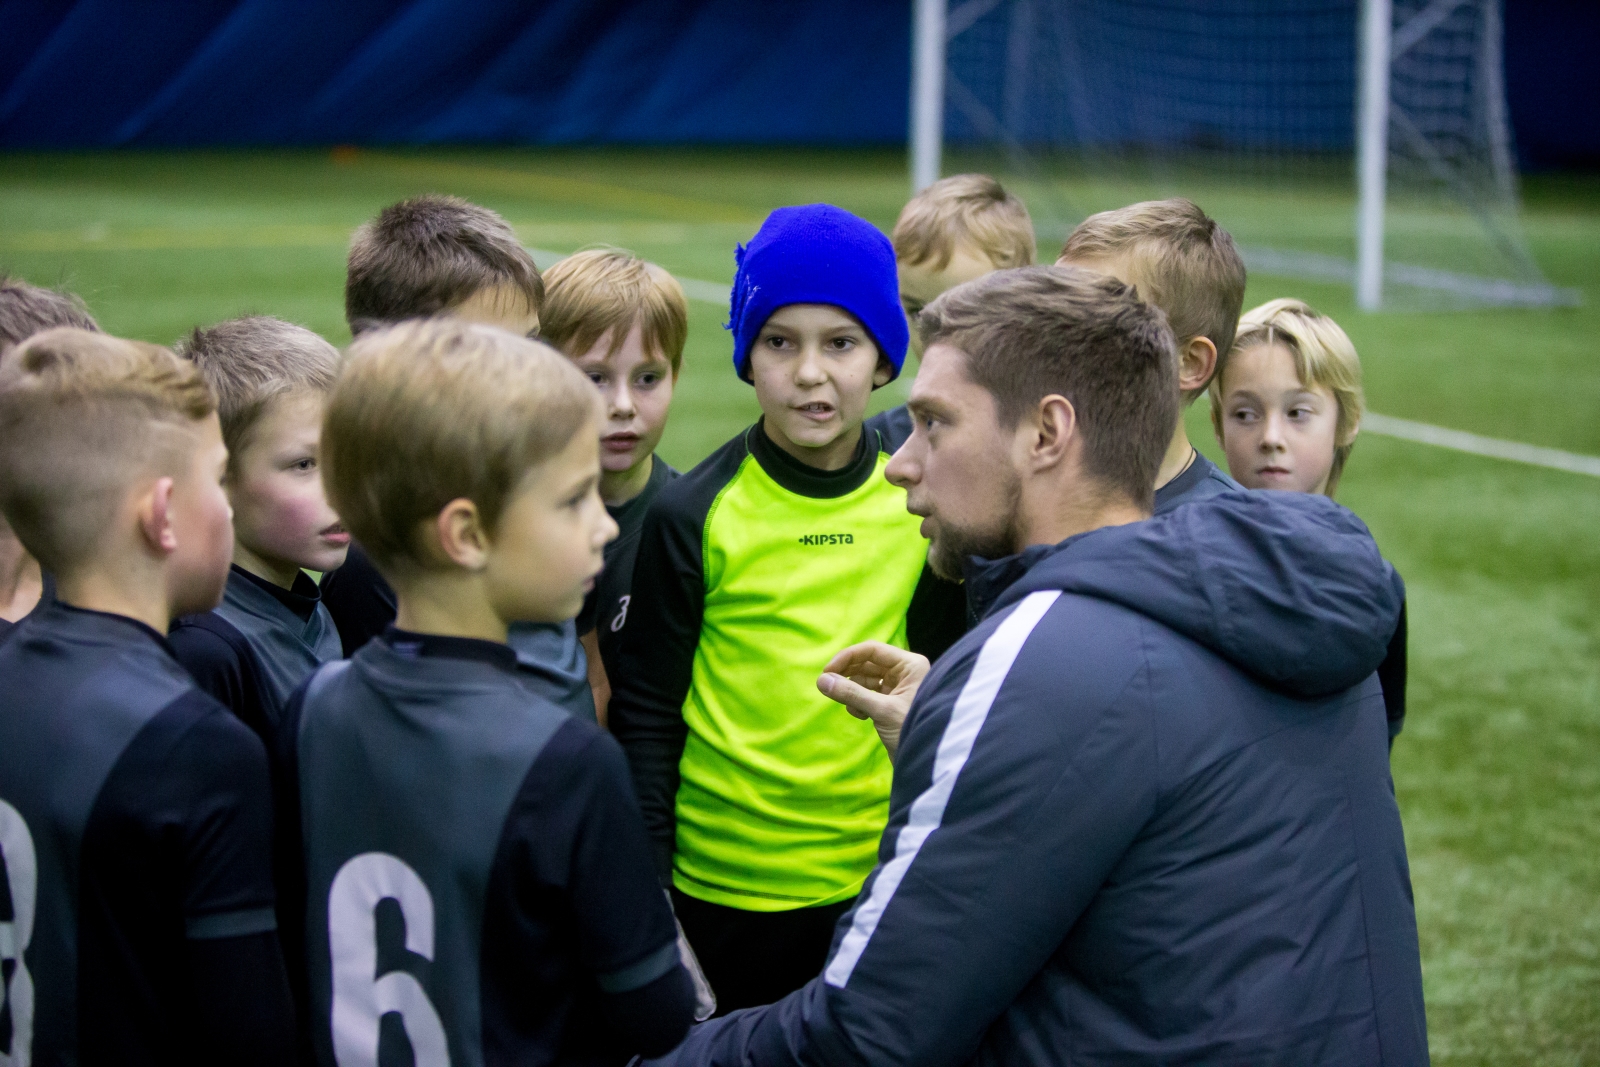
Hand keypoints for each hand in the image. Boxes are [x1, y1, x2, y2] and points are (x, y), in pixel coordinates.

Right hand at [817, 641, 929, 759]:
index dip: (847, 657)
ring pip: (866, 681)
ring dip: (853, 691)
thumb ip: (851, 693)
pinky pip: (869, 695)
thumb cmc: (913, 730)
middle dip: (848, 675)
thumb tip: (821, 681)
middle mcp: (905, 673)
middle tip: (828, 686)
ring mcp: (899, 689)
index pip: (872, 650)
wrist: (926, 763)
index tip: (826, 671)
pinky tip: (860, 716)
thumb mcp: (882, 710)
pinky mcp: (892, 705)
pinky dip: (860, 703)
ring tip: (849, 705)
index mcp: (910, 665)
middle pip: (867, 664)